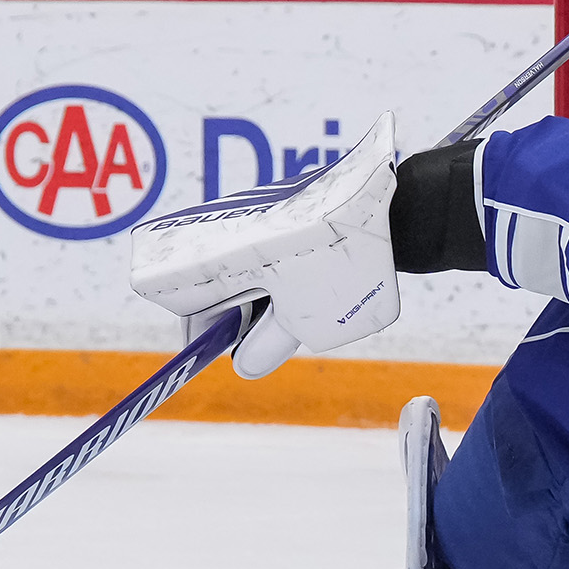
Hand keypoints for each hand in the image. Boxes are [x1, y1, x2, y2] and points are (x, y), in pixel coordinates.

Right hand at [131, 111, 402, 380]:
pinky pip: (258, 246)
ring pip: (234, 264)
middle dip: (232, 311)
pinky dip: (274, 268)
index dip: (196, 327)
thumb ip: (268, 343)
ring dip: (257, 290)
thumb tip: (241, 365)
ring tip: (301, 297)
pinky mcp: (275, 203)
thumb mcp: (308, 322)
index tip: (221, 348)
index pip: (173, 293)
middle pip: (204, 279)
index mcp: (221, 255)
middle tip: (274, 324)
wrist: (394, 210)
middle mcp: (225, 224)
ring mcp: (250, 210)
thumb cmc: (348, 267)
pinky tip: (310, 275)